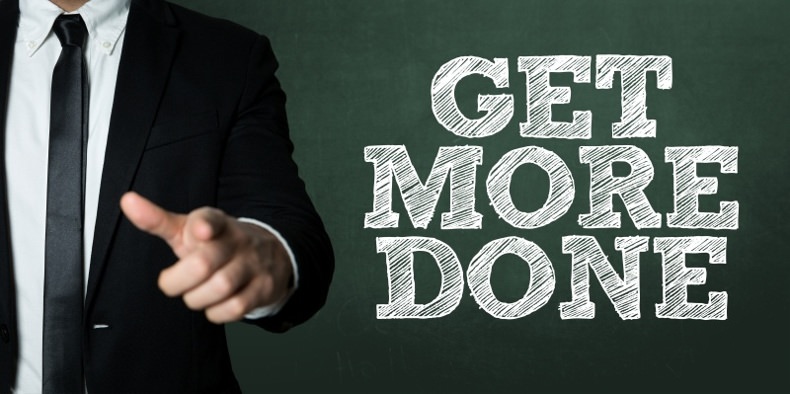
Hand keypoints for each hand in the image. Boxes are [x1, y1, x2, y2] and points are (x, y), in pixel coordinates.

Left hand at [120, 192, 292, 322]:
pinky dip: (217, 312)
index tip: (198, 230)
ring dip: (196, 298)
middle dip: (178, 281)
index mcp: (216, 223)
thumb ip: (157, 220)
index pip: (212, 219)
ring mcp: (253, 264)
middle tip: (171, 282)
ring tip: (194, 294)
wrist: (267, 255)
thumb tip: (127, 201)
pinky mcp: (263, 287)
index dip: (204, 224)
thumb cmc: (216, 243)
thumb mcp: (188, 229)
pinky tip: (214, 305)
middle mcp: (237, 241)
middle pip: (205, 263)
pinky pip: (236, 307)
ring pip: (220, 287)